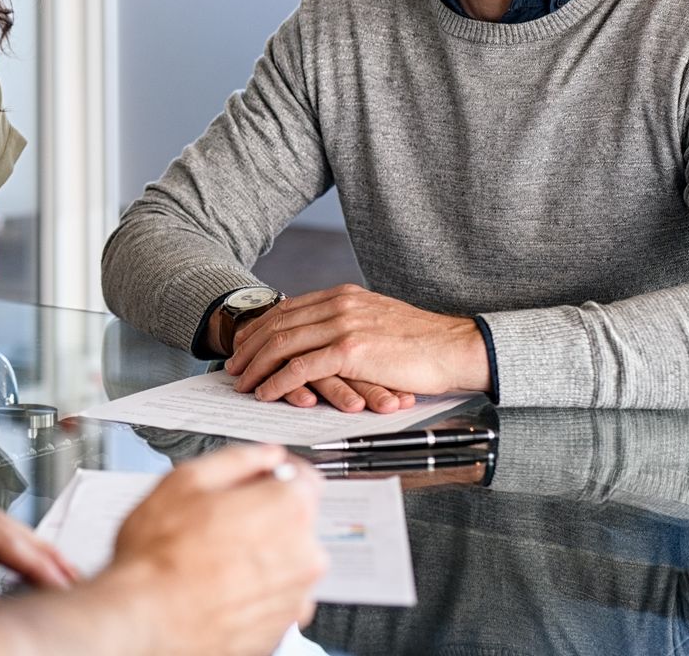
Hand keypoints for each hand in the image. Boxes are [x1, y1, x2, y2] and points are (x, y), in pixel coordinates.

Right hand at [100, 445, 326, 655]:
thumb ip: (237, 460)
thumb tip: (262, 456)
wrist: (146, 618)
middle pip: (295, 521)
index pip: (305, 478)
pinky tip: (220, 585)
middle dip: (265, 516)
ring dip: (261, 555)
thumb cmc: (159, 556)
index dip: (276, 474)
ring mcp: (295, 597)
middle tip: (220, 521)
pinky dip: (255, 590)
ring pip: (285, 561)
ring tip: (214, 558)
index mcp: (287, 510)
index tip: (259, 478)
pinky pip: (275, 597)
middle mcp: (303, 555)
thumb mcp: (186, 481)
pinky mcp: (281, 628)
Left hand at [224, 284, 489, 409]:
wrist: (457, 347)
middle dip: (249, 347)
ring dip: (256, 366)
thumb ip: (347, 325)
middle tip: (232, 368)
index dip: (259, 328)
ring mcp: (343, 325)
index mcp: (343, 295)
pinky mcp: (351, 350)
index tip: (243, 345)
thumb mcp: (377, 322)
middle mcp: (338, 304)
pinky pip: (301, 367)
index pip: (287, 309)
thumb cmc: (422, 344)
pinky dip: (277, 381)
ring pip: (282, 344)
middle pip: (277, 324)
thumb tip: (322, 339)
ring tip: (241, 383)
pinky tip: (266, 393)